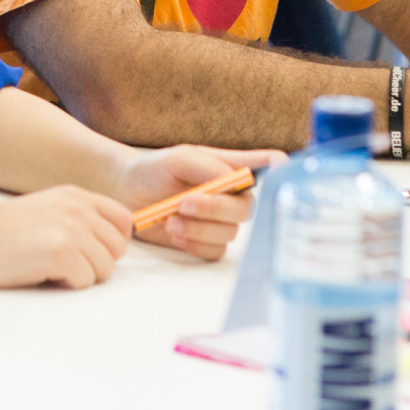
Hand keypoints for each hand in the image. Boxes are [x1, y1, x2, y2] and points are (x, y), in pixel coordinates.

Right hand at [0, 185, 132, 288]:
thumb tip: (114, 243)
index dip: (113, 243)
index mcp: (75, 195)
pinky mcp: (60, 252)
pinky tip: (42, 273)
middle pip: (118, 248)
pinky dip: (66, 284)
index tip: (93, 253)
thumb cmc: (2, 232)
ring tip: (50, 267)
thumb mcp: (47, 209)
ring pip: (105, 268)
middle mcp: (77, 208)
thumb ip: (79, 217)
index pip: (123, 219)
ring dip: (81, 276)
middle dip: (97, 263)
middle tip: (65, 263)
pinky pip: (85, 281)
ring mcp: (70, 229)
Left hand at [116, 146, 284, 260]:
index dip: (282, 168)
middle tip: (183, 202)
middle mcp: (233, 196)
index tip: (279, 168)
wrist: (128, 192)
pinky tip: (174, 232)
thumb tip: (230, 179)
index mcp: (232, 168)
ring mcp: (221, 221)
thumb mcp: (178, 157)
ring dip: (198, 228)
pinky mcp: (207, 243)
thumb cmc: (155, 169)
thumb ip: (206, 165)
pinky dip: (194, 243)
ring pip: (229, 233)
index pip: (272, 165)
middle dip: (215, 208)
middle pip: (247, 209)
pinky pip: (214, 251)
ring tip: (170, 219)